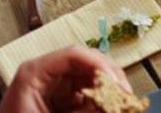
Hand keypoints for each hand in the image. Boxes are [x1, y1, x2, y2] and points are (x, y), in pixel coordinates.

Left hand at [0, 46, 129, 112]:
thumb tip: (111, 107)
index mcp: (34, 73)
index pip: (73, 54)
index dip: (99, 64)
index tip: (117, 82)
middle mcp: (46, 73)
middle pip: (85, 62)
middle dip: (109, 76)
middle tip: (126, 94)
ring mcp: (54, 86)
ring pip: (89, 77)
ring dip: (108, 88)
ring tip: (122, 102)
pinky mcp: (60, 100)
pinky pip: (86, 93)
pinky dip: (100, 100)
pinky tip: (111, 106)